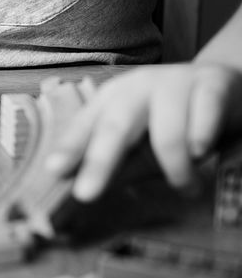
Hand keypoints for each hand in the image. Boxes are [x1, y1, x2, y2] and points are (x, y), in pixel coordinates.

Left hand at [43, 63, 241, 200]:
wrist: (227, 87)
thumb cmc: (175, 121)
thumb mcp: (143, 144)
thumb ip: (118, 165)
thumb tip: (82, 195)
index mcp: (113, 99)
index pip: (86, 125)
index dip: (70, 148)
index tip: (53, 170)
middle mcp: (138, 87)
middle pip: (115, 126)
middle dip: (100, 161)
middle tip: (86, 194)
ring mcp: (175, 81)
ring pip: (166, 131)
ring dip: (175, 167)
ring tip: (186, 187)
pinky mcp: (212, 83)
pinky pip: (205, 115)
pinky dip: (202, 138)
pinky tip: (202, 151)